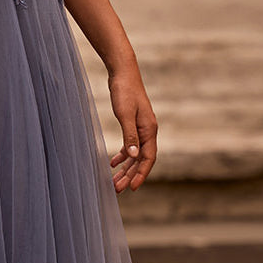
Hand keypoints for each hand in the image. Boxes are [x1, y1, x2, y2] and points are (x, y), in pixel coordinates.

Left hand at [106, 64, 157, 192]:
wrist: (123, 72)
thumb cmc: (124, 91)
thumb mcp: (125, 114)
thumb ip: (129, 135)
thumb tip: (133, 155)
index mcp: (149, 130)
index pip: (148, 158)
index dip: (140, 174)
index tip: (131, 188)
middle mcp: (148, 131)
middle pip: (141, 160)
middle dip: (130, 175)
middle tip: (117, 189)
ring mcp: (141, 128)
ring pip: (135, 154)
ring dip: (125, 168)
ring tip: (114, 181)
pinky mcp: (133, 124)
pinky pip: (130, 145)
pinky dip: (122, 155)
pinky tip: (113, 162)